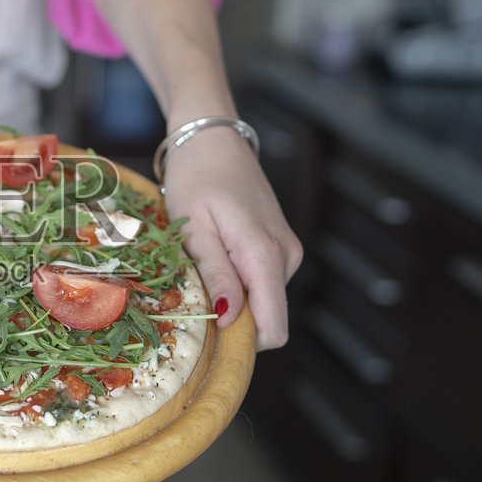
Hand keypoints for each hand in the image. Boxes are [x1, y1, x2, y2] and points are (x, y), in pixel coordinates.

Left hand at [160, 128, 302, 350]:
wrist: (213, 139)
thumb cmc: (197, 177)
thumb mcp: (195, 228)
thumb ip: (217, 274)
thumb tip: (230, 320)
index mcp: (265, 255)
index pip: (274, 328)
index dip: (243, 343)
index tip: (208, 336)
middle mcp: (286, 257)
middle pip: (266, 317)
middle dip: (232, 317)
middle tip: (193, 289)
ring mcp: (287, 251)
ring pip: (262, 299)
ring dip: (232, 294)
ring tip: (202, 261)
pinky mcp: (281, 246)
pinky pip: (262, 281)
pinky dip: (238, 280)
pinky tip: (216, 253)